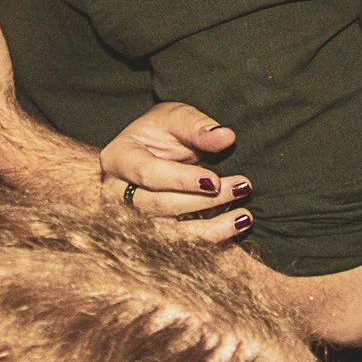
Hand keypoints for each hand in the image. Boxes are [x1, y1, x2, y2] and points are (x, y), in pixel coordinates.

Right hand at [100, 102, 251, 243]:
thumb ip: (197, 126)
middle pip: (159, 205)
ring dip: (209, 227)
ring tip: (243, 216)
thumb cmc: (161, 132)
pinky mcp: (152, 235)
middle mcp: (118, 194)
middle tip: (240, 187)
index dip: (182, 180)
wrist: (154, 153)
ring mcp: (132, 218)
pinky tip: (235, 226)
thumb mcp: (176, 116)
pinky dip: (209, 238)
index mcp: (119, 159)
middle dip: (202, 201)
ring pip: (168, 234)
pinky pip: (180, 245)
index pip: (148, 174)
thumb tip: (225, 137)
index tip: (214, 181)